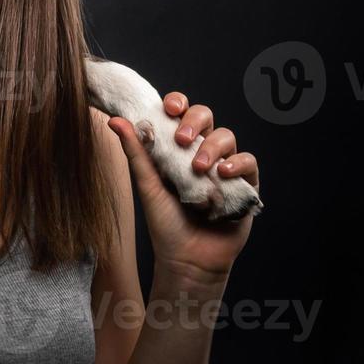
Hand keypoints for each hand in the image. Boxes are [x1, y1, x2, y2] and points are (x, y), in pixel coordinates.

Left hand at [106, 91, 259, 281]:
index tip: (169, 108)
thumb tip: (115, 120)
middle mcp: (202, 152)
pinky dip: (238, 162)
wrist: (187, 259)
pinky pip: (249, 162)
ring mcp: (224, 167)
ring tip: (200, 168)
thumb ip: (136, 152)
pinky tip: (225, 172)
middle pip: (206, 116)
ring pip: (227, 136)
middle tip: (182, 139)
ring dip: (212, 146)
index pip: (181, 114)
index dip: (178, 103)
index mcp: (177, 148)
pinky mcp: (245, 185)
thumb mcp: (147, 184)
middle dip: (194, 121)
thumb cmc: (165, 223)